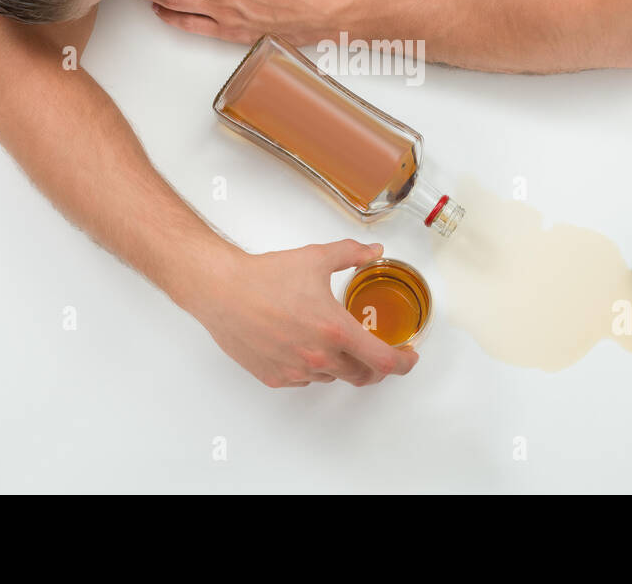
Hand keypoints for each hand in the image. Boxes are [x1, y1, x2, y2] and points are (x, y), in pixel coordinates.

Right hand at [178, 239, 419, 387]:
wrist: (222, 290)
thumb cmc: (265, 276)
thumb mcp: (316, 258)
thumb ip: (352, 254)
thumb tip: (374, 251)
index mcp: (335, 330)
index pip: (384, 361)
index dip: (404, 363)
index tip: (409, 356)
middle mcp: (319, 357)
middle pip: (363, 376)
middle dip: (375, 365)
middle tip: (375, 350)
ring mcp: (296, 371)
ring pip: (333, 377)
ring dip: (341, 365)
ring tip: (332, 341)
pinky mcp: (275, 378)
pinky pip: (304, 379)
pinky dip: (312, 367)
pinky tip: (304, 345)